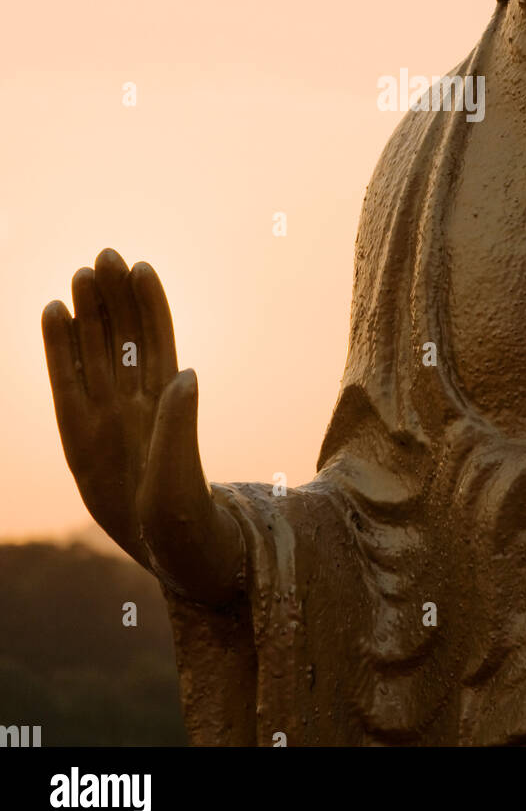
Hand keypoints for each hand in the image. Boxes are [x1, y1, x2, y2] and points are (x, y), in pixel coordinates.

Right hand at [43, 248, 244, 604]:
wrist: (169, 557)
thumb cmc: (187, 522)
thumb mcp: (183, 476)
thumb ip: (179, 425)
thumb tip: (186, 372)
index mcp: (170, 403)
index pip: (159, 341)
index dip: (151, 305)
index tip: (142, 267)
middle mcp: (137, 402)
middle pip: (125, 337)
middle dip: (116, 297)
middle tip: (106, 253)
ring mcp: (106, 415)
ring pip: (96, 352)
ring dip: (90, 312)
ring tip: (81, 272)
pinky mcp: (77, 435)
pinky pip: (66, 383)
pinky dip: (60, 348)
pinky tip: (54, 312)